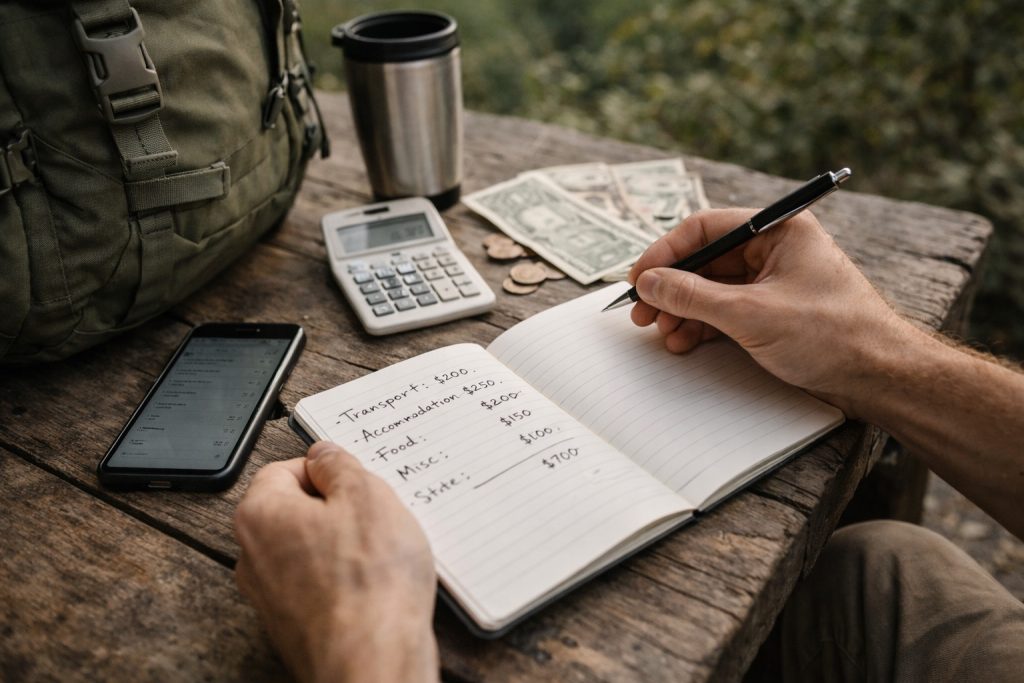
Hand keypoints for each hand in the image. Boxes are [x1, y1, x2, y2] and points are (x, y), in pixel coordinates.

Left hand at [234, 442, 438, 682]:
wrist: (371, 662)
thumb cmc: (368, 583)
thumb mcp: (366, 495)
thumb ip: (339, 464)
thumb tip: (325, 455)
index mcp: (261, 514)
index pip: (285, 468)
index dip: (328, 470)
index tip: (356, 479)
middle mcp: (253, 555)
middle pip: (297, 510)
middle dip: (337, 509)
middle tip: (376, 516)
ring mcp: (270, 596)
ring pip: (310, 549)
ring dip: (344, 546)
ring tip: (381, 555)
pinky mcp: (293, 625)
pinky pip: (319, 585)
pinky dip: (345, 580)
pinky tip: (376, 586)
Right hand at [628, 208, 915, 416]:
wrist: (880, 376)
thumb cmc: (831, 335)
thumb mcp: (751, 314)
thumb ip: (693, 296)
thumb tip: (649, 282)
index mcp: (778, 231)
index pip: (706, 228)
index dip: (667, 252)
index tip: (640, 278)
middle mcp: (775, 250)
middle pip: (705, 261)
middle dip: (672, 289)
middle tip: (642, 313)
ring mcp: (773, 283)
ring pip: (712, 289)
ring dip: (683, 311)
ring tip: (663, 334)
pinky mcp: (773, 312)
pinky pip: (726, 311)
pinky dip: (702, 326)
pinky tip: (684, 343)